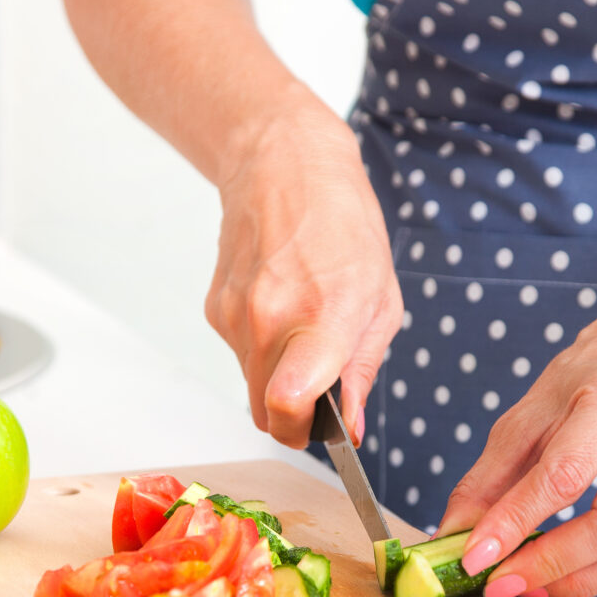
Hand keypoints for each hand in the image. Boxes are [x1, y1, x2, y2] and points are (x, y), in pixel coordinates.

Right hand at [206, 100, 402, 447]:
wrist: (282, 164)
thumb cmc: (344, 226)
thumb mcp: (382, 299)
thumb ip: (363, 370)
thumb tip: (350, 428)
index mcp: (321, 316)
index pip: (287, 405)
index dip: (303, 431)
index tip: (322, 428)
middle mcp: (268, 320)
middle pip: (264, 413)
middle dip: (292, 416)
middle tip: (320, 388)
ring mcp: (234, 315)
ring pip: (251, 386)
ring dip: (278, 378)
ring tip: (304, 328)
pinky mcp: (215, 309)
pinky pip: (240, 355)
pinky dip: (261, 349)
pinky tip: (280, 307)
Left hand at [436, 316, 596, 596]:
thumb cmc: (583, 385)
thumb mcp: (524, 417)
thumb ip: (487, 478)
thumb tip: (454, 535)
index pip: (563, 474)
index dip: (515, 521)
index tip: (474, 558)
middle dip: (550, 563)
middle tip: (498, 583)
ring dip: (576, 581)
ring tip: (524, 585)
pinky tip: (560, 578)